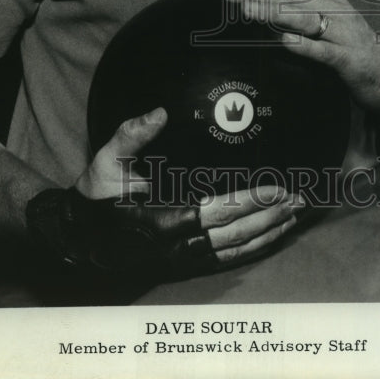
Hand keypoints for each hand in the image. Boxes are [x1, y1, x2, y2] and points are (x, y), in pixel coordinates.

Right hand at [73, 108, 304, 272]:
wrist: (79, 239)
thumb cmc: (97, 196)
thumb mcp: (107, 160)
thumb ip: (133, 134)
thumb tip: (161, 111)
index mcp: (164, 219)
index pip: (219, 211)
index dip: (252, 201)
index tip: (278, 186)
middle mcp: (179, 245)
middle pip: (238, 233)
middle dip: (271, 215)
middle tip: (300, 197)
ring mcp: (183, 260)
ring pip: (237, 250)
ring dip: (269, 232)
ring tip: (295, 214)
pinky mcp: (184, 267)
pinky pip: (227, 260)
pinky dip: (254, 250)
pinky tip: (272, 236)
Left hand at [223, 0, 379, 116]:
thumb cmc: (353, 50)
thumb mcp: (324, 27)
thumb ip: (296, 17)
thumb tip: (259, 9)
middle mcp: (335, 9)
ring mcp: (344, 33)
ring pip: (305, 19)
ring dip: (275, 12)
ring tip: (249, 9)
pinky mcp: (351, 59)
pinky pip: (325, 52)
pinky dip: (305, 46)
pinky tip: (285, 41)